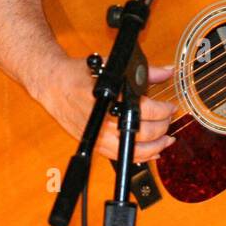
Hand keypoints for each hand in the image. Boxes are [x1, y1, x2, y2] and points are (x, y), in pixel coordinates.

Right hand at [38, 56, 176, 162]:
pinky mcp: (96, 146)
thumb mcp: (114, 67)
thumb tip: (167, 71)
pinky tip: (151, 152)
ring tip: (166, 139)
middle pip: (145, 133)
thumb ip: (144, 72)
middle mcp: (106, 123)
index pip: (147, 111)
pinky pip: (122, 157)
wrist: (54, 86)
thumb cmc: (80, 75)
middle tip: (169, 120)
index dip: (164, 110)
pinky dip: (140, 157)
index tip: (171, 107)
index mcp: (112, 101)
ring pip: (136, 151)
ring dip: (156, 147)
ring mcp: (100, 137)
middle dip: (163, 128)